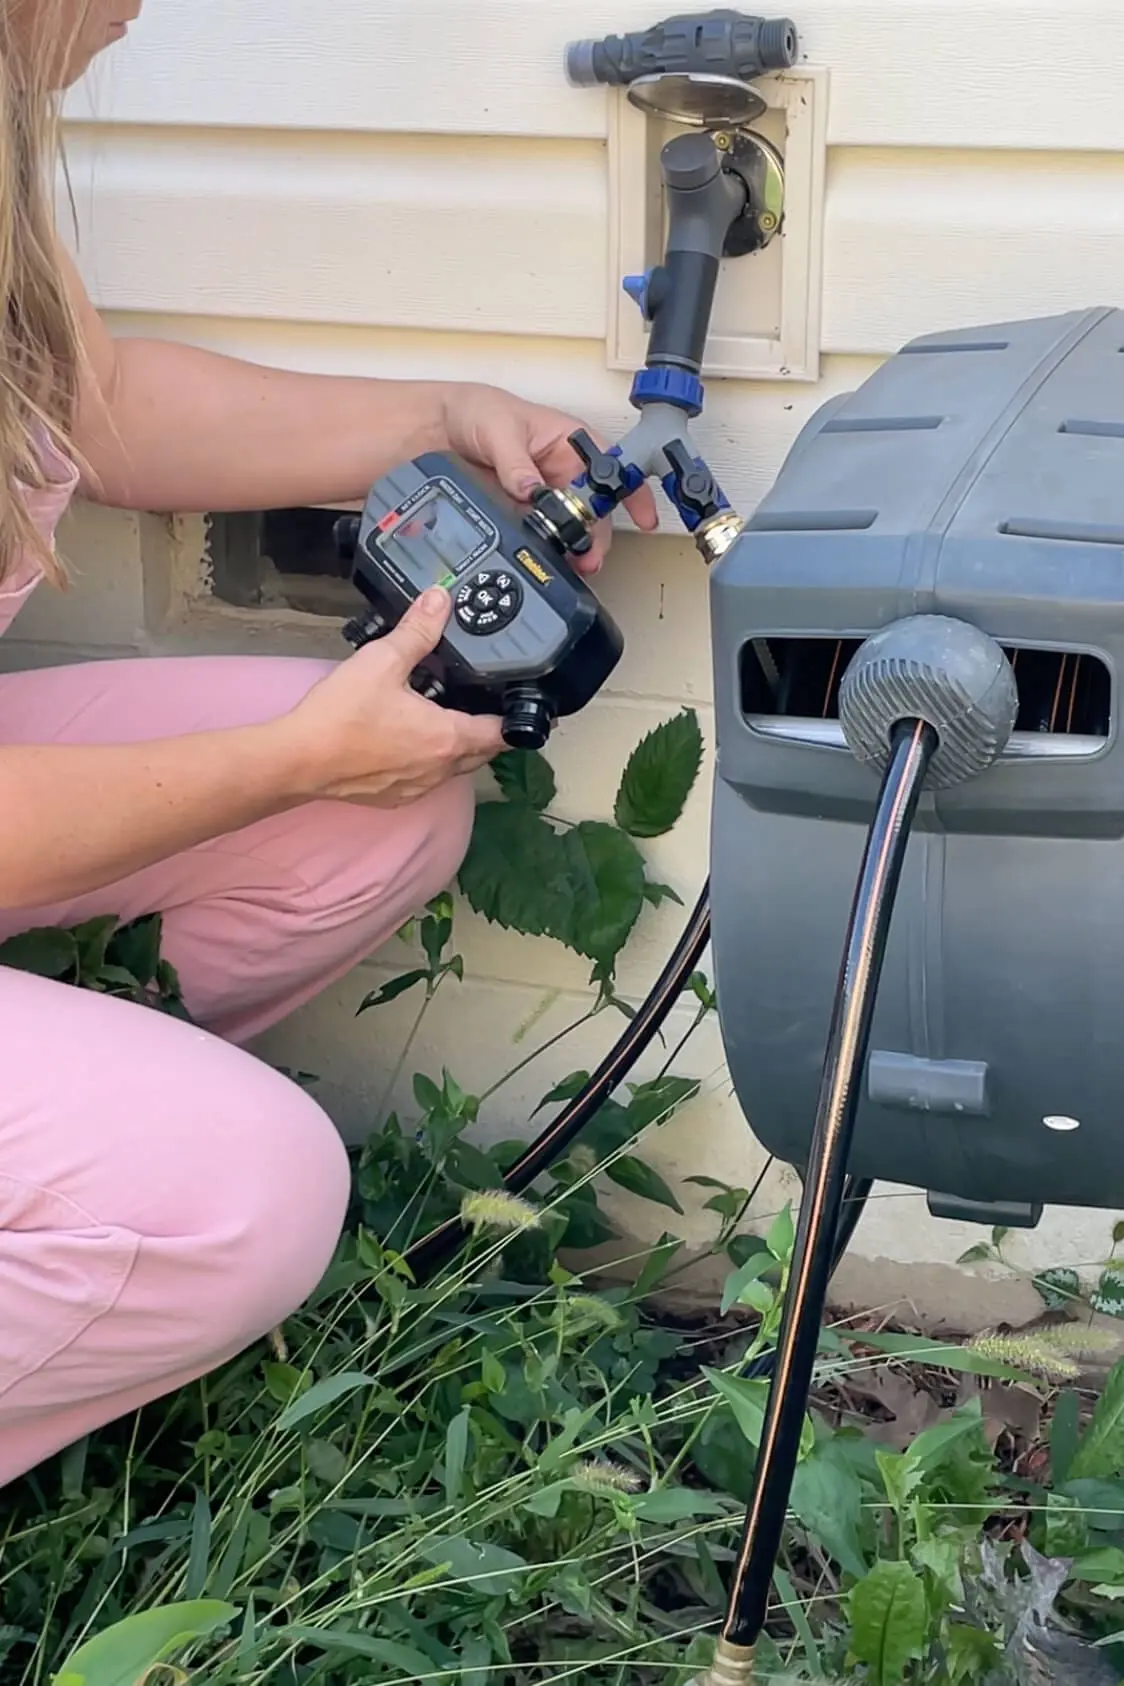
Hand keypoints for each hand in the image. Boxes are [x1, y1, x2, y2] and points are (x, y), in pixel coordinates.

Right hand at [280, 588, 504, 806]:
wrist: (298, 760)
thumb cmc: (341, 716)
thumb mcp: (383, 661)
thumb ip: (417, 631)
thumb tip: (440, 600)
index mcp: (447, 738)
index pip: (500, 734)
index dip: (513, 719)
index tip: (516, 706)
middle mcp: (439, 770)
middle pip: (481, 753)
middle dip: (486, 732)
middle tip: (482, 705)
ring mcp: (417, 788)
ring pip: (453, 769)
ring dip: (456, 748)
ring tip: (444, 718)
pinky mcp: (394, 798)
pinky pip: (425, 780)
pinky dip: (427, 762)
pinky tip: (407, 742)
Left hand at [441, 383, 658, 573]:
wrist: (438, 430)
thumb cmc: (477, 412)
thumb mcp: (499, 430)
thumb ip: (516, 462)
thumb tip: (531, 489)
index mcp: (570, 442)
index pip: (611, 467)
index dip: (632, 493)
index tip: (644, 517)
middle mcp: (563, 470)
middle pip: (595, 508)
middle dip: (598, 535)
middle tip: (592, 556)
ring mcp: (546, 495)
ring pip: (572, 527)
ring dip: (577, 548)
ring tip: (577, 566)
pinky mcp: (525, 514)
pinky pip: (544, 536)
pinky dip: (550, 551)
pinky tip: (551, 563)